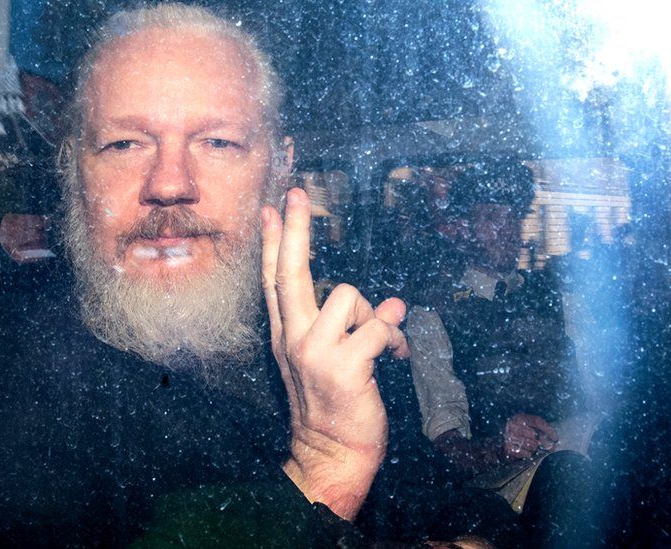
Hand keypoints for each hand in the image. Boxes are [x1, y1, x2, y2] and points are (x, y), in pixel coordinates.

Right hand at [261, 188, 409, 519]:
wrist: (330, 454)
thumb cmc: (331, 406)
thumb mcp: (319, 362)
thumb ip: (338, 327)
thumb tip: (378, 300)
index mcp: (286, 335)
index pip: (274, 279)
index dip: (275, 242)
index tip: (274, 208)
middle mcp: (293, 339)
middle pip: (290, 272)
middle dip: (294, 230)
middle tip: (298, 195)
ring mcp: (315, 353)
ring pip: (347, 294)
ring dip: (374, 314)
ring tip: (382, 344)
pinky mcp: (343, 367)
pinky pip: (377, 328)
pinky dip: (395, 336)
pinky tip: (397, 354)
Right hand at [503, 413, 558, 458]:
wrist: (497, 447)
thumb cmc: (517, 436)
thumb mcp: (527, 427)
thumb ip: (540, 429)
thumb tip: (555, 439)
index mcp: (518, 417)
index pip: (537, 421)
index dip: (548, 429)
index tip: (556, 438)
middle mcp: (513, 425)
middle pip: (536, 435)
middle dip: (545, 443)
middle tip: (551, 448)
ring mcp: (509, 437)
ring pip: (533, 445)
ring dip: (535, 449)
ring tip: (532, 448)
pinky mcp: (508, 448)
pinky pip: (527, 453)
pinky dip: (529, 454)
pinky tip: (526, 452)